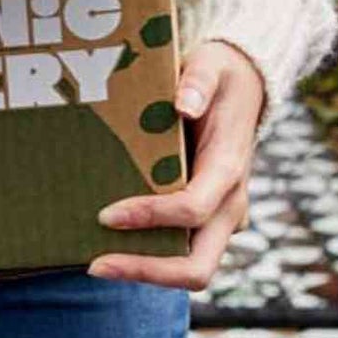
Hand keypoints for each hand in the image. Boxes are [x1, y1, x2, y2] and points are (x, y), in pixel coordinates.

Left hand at [88, 39, 265, 289]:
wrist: (243, 88)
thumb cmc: (220, 75)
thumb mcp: (212, 65)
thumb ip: (199, 80)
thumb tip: (182, 104)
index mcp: (229, 170)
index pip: (192, 209)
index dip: (150, 216)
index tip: (106, 215)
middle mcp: (230, 205)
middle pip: (198, 266)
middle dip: (148, 272)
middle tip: (94, 265)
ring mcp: (221, 218)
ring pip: (191, 268)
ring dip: (146, 272)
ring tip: (94, 261)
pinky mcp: (207, 220)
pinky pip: (182, 252)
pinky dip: (150, 258)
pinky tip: (108, 246)